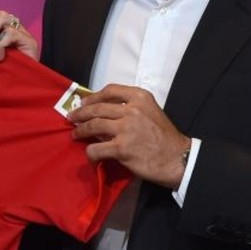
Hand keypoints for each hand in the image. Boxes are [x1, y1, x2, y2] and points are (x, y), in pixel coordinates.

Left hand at [68, 84, 190, 189]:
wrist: (178, 159)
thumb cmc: (164, 136)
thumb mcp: (150, 112)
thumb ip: (129, 108)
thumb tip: (102, 113)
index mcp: (140, 97)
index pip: (110, 90)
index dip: (93, 96)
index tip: (84, 102)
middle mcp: (132, 110)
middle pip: (97, 108)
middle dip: (81, 113)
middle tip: (72, 118)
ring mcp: (125, 129)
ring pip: (93, 126)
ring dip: (80, 131)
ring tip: (75, 134)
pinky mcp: (121, 148)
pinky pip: (96, 148)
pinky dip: (90, 153)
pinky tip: (90, 155)